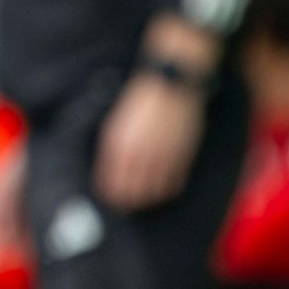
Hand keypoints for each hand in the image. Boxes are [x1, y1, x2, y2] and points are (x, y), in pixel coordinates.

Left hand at [93, 73, 204, 211]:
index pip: (111, 185)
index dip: (110, 196)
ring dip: (148, 199)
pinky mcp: (181, 157)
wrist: (168, 85)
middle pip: (132, 195)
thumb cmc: (138, 102)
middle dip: (128, 202)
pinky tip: (161, 190)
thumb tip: (107, 175)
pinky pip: (173, 185)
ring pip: (154, 194)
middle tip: (126, 204)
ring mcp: (162, 157)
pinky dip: (167, 192)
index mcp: (119, 146)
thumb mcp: (116, 124)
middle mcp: (140, 155)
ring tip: (143, 200)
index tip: (110, 198)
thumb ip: (112, 151)